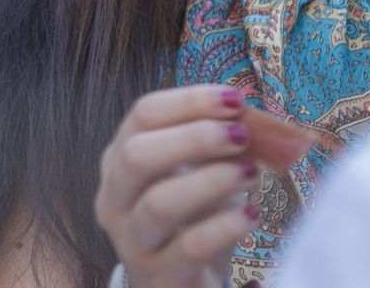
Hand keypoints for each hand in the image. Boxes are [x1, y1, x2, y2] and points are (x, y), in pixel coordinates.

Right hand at [94, 86, 261, 287]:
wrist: (184, 282)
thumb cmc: (193, 218)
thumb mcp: (202, 173)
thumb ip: (221, 144)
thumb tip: (254, 117)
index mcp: (120, 160)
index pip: (143, 115)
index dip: (189, 101)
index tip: (234, 99)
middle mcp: (115, 199)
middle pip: (137, 155)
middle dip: (194, 138)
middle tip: (240, 135)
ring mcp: (131, 242)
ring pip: (159, 203)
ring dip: (211, 181)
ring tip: (251, 172)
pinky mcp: (158, 279)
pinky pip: (189, 247)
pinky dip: (224, 226)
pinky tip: (252, 215)